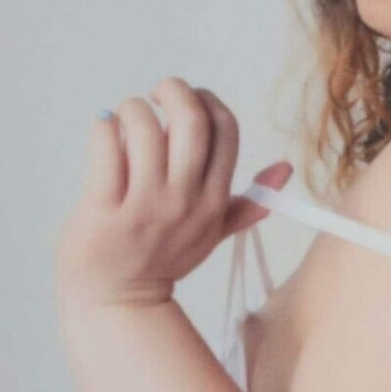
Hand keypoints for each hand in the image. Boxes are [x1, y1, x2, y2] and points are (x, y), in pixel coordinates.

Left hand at [54, 76, 292, 306]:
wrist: (119, 301)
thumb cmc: (163, 258)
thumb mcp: (212, 231)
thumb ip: (247, 202)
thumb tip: (286, 169)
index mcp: (214, 201)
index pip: (225, 130)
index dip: (207, 101)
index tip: (188, 98)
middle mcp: (184, 201)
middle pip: (191, 121)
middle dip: (174, 90)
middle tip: (157, 93)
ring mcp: (144, 207)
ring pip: (144, 129)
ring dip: (132, 109)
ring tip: (124, 117)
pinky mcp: (103, 210)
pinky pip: (106, 147)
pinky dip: (103, 127)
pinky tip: (104, 131)